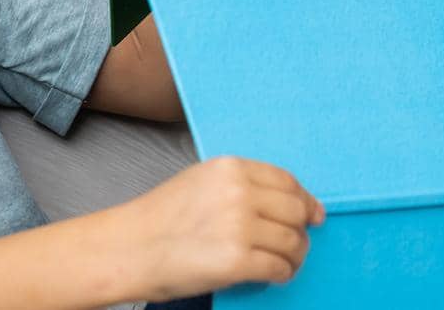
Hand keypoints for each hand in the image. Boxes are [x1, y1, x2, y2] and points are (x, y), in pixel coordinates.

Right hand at [116, 156, 324, 300]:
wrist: (130, 248)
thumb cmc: (161, 219)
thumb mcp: (200, 182)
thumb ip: (240, 185)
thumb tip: (288, 202)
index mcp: (228, 168)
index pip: (287, 181)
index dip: (305, 200)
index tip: (313, 214)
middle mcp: (238, 193)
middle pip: (296, 211)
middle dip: (301, 230)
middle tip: (294, 244)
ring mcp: (239, 227)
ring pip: (294, 242)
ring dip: (294, 257)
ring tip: (280, 263)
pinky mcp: (238, 261)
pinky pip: (281, 268)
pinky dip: (281, 274)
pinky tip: (268, 275)